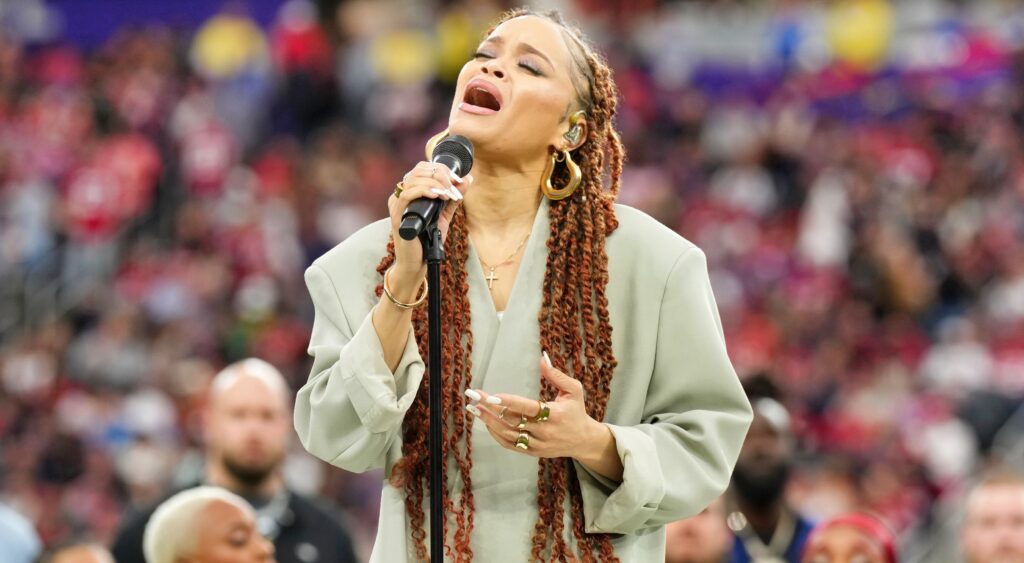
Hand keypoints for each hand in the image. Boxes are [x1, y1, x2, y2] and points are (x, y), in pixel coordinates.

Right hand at [387, 161, 472, 290]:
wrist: (417, 264)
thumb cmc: (427, 241)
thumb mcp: (444, 215)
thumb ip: (453, 198)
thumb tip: (468, 179)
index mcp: (410, 193)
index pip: (422, 168)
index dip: (442, 168)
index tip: (458, 179)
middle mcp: (401, 196)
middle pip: (418, 170)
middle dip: (441, 174)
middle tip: (455, 186)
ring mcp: (397, 205)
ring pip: (413, 179)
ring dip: (436, 183)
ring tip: (450, 194)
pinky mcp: (396, 215)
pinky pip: (407, 195)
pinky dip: (425, 191)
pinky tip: (439, 196)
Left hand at [465, 352, 604, 459]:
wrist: (583, 440)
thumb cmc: (576, 411)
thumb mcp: (574, 390)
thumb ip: (556, 375)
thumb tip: (542, 358)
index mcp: (554, 414)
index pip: (527, 408)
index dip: (508, 402)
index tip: (491, 396)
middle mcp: (544, 431)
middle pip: (512, 421)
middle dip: (490, 408)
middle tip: (473, 396)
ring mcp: (538, 444)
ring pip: (508, 435)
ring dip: (489, 421)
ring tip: (473, 408)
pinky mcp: (533, 452)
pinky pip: (510, 445)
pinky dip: (496, 434)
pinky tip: (486, 422)